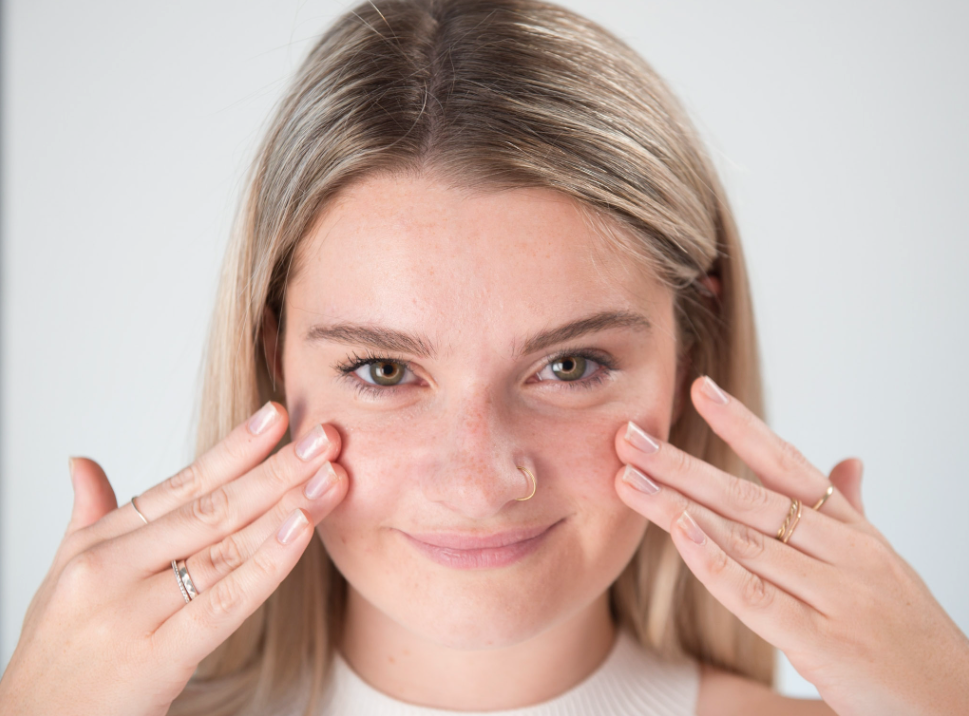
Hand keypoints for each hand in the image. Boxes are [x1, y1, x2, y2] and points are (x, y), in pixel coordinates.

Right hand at [0, 403, 347, 715]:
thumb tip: (82, 462)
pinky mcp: (156, 658)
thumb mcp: (65, 577)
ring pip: (225, 549)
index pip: (180, 485)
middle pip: (211, 509)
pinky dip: (267, 564)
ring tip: (329, 477)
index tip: (277, 417)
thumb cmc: (58, 652)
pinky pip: (225, 603)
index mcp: (99, 544)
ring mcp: (133, 613)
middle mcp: (114, 569)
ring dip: (286, 509)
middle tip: (323, 437)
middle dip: (275, 470)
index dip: (234, 449)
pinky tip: (302, 531)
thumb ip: (90, 517)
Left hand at [613, 376, 968, 715]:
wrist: (958, 705)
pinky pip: (756, 595)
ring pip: (742, 538)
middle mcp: (842, 552)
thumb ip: (852, 511)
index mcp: (852, 530)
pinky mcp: (822, 641)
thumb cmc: (908, 633)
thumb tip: (848, 460)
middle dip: (682, 464)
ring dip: (678, 505)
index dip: (741, 424)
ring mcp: (834, 594)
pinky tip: (678, 532)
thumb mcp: (882, 563)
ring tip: (630, 479)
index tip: (698, 388)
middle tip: (629, 436)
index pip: (788, 464)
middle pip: (749, 496)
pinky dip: (714, 561)